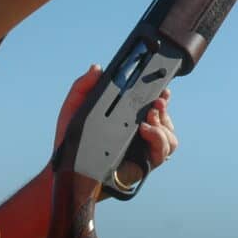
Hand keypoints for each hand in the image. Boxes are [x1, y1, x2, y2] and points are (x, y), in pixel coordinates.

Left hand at [53, 65, 179, 182]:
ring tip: (147, 120)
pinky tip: (145, 131)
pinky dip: (158, 138)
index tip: (162, 89)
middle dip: (164, 107)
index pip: (152, 106)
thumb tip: (97, 68)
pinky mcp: (145, 164)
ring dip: (163, 125)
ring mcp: (144, 150)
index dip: (162, 96)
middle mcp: (140, 134)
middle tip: (157, 102)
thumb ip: (83, 86)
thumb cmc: (71, 140)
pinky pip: (163, 151)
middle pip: (165, 118)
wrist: (68, 170)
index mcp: (127, 119)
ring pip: (170, 135)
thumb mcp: (74, 108)